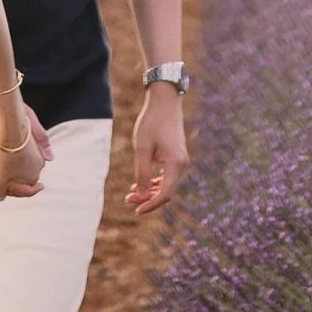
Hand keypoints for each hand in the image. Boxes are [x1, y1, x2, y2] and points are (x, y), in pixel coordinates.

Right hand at [0, 67, 50, 196]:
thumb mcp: (25, 115)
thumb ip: (39, 136)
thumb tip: (49, 158)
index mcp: (5, 151)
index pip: (17, 183)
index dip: (28, 190)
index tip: (37, 186)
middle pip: (1, 189)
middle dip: (14, 191)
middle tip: (21, 186)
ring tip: (6, 187)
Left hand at [127, 81, 188, 213]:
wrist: (165, 101)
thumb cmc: (152, 122)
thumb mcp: (142, 148)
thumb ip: (142, 173)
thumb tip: (141, 196)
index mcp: (176, 164)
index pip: (165, 194)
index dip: (151, 204)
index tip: (136, 210)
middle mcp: (182, 165)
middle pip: (167, 192)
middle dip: (148, 199)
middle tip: (128, 200)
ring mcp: (181, 161)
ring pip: (168, 185)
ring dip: (151, 191)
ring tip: (131, 193)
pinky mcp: (177, 157)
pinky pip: (168, 176)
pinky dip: (155, 182)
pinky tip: (141, 183)